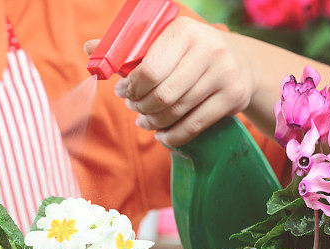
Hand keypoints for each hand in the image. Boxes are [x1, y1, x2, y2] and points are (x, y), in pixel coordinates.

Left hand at [86, 17, 253, 146]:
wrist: (242, 63)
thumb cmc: (189, 55)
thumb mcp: (164, 45)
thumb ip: (129, 50)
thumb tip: (88, 46)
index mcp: (184, 30)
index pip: (149, 70)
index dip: (130, 89)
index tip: (123, 93)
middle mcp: (208, 48)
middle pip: (162, 95)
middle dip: (141, 107)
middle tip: (134, 109)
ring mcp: (224, 73)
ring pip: (176, 111)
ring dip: (154, 122)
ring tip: (145, 121)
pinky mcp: (234, 96)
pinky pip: (194, 126)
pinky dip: (173, 136)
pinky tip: (162, 135)